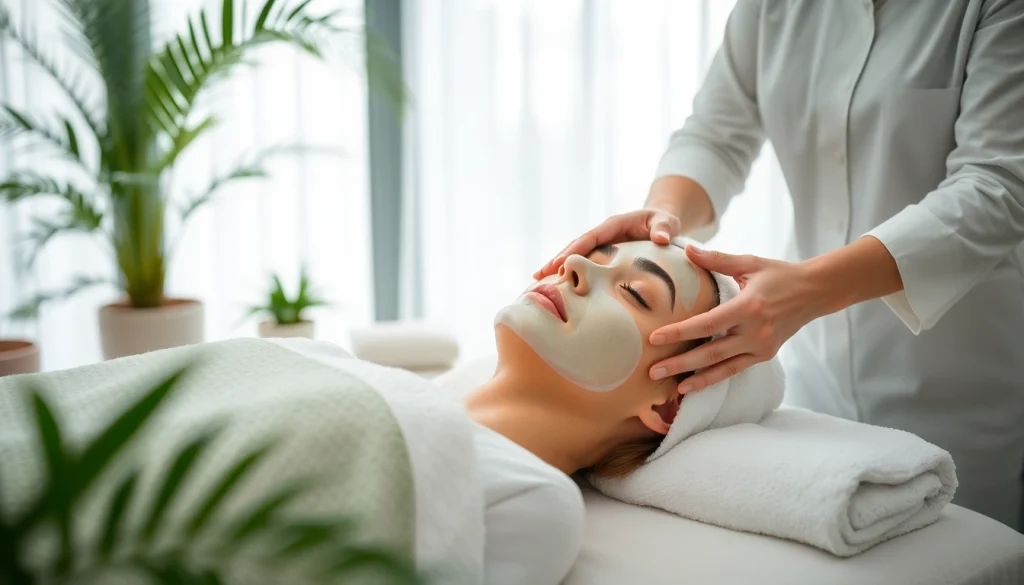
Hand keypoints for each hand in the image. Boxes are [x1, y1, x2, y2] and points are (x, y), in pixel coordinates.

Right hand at [533, 209, 682, 279]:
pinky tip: (556, 284)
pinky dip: (568, 271)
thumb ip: (664, 228)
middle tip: (539, 275)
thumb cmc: (663, 223)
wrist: (661, 224)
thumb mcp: (666, 222)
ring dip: (556, 266)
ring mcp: (600, 244)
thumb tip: (661, 238)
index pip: (590, 238)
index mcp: (613, 225)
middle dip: (557, 259)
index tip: (560, 263)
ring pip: (575, 255)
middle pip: (575, 246)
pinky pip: (582, 262)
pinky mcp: (601, 254)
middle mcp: (602, 234)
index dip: (574, 251)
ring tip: (538, 280)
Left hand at [649, 246, 824, 392]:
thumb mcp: (749, 263)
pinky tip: (694, 385)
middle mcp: (755, 332)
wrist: (815, 292)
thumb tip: (687, 249)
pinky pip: (734, 370)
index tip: (655, 338)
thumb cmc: (779, 275)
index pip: (707, 324)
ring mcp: (761, 347)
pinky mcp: (765, 355)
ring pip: (722, 368)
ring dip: (695, 378)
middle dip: (680, 363)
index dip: (680, 332)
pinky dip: (713, 379)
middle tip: (652, 371)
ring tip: (670, 388)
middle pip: (710, 352)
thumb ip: (716, 259)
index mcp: (748, 307)